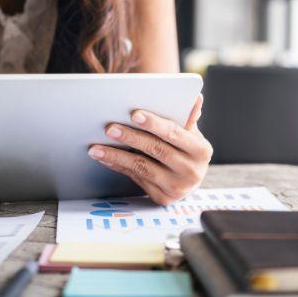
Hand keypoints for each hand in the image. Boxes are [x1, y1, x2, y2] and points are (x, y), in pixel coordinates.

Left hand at [89, 95, 212, 204]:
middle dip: (131, 138)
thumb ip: (188, 117)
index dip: (154, 123)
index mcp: (201, 151)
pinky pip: (136, 178)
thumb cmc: (186, 149)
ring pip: (142, 167)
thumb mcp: (191, 133)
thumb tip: (196, 98)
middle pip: (156, 150)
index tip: (134, 114)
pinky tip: (105, 158)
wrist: (189, 179)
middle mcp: (192, 172)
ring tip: (96, 147)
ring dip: (116, 156)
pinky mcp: (162, 198)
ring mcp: (177, 188)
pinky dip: (118, 167)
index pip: (174, 133)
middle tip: (109, 128)